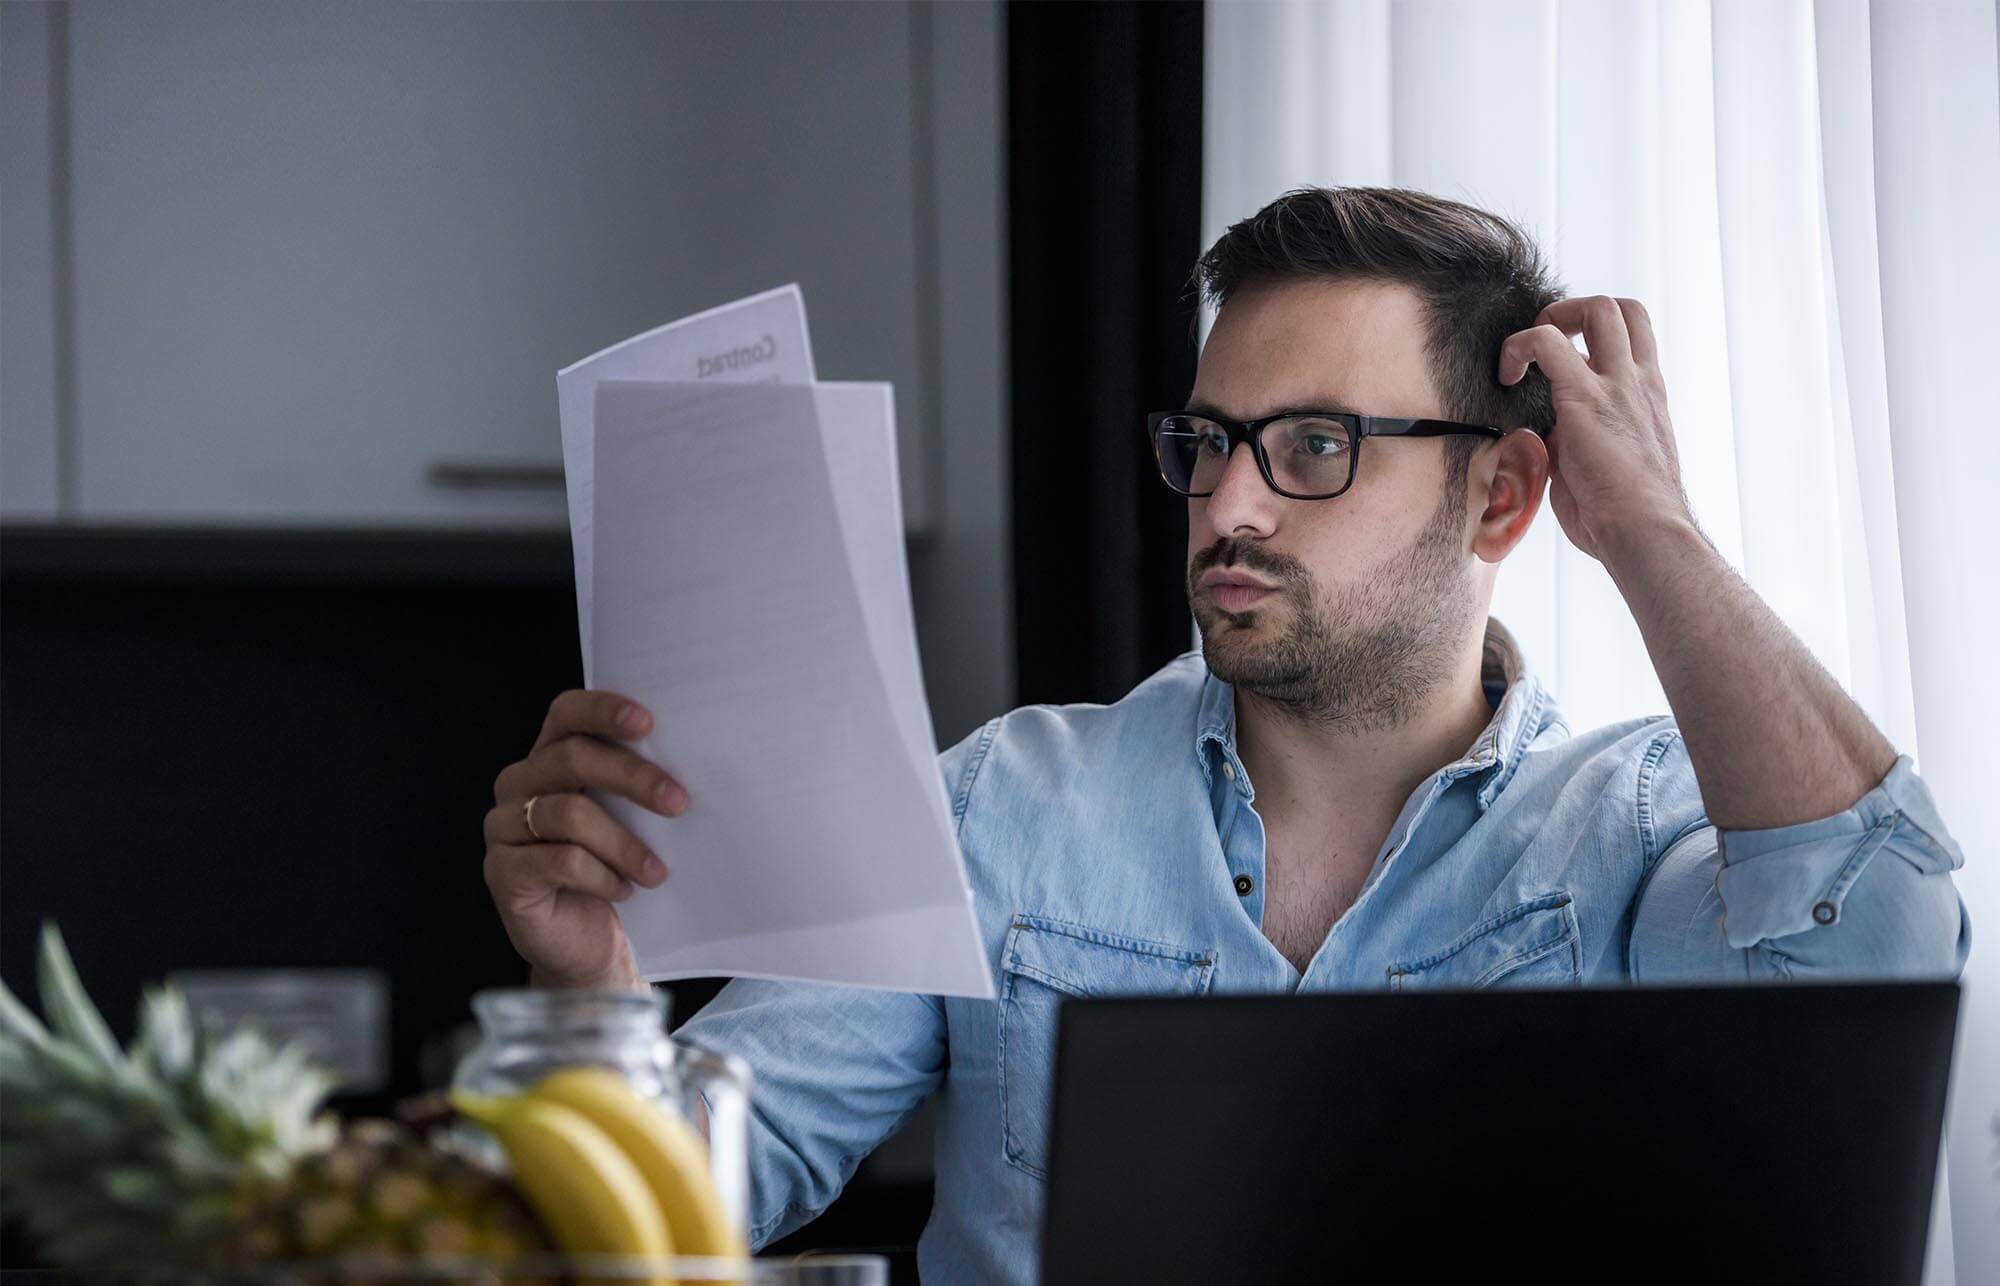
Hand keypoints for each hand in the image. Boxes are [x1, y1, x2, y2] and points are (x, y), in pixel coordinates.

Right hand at [483, 690, 688, 989]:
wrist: (587, 943)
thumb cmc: (614, 870)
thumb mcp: (629, 820)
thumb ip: (638, 785)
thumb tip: (688, 760)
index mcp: (549, 758)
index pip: (566, 713)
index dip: (603, 710)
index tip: (648, 723)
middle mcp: (518, 784)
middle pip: (572, 759)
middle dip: (633, 777)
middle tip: (679, 803)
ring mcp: (503, 828)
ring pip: (569, 814)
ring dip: (624, 844)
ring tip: (657, 872)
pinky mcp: (502, 872)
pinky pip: (559, 861)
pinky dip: (602, 876)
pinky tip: (624, 891)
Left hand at [1496, 295, 1694, 562]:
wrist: (1645, 534)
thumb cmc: (1622, 518)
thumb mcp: (1603, 466)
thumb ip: (1576, 441)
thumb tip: (1543, 437)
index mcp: (1648, 399)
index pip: (1633, 341)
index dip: (1597, 336)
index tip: (1567, 363)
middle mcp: (1639, 383)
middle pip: (1624, 310)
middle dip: (1576, 312)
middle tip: (1544, 346)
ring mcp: (1618, 386)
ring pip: (1599, 309)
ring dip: (1554, 317)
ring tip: (1525, 356)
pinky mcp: (1585, 398)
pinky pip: (1546, 343)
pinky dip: (1519, 347)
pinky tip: (1507, 376)